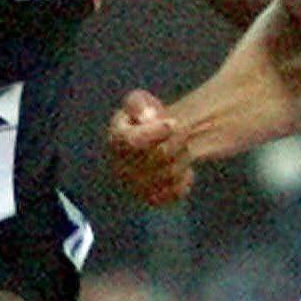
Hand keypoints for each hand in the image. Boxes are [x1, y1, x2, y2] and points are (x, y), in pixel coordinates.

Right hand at [106, 88, 193, 205]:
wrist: (153, 143)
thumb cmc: (145, 119)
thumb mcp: (138, 102)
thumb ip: (138, 105)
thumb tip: (149, 117)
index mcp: (115, 141)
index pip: (133, 141)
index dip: (156, 132)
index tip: (173, 122)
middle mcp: (120, 167)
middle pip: (160, 154)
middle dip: (178, 140)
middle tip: (184, 131)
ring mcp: (135, 186)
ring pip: (170, 173)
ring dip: (184, 157)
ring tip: (184, 147)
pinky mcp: (150, 198)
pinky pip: (174, 192)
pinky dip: (185, 180)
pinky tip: (185, 170)